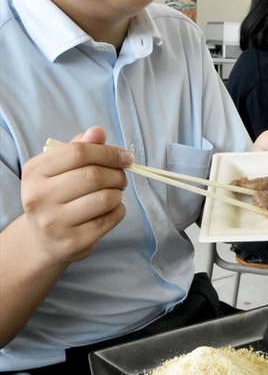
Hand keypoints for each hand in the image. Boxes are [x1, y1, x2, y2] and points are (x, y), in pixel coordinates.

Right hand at [20, 126, 133, 264]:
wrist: (41, 239)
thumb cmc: (54, 196)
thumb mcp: (58, 168)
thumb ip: (78, 148)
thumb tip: (98, 132)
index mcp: (35, 172)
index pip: (78, 153)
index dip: (108, 152)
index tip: (125, 157)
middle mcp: (40, 197)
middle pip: (94, 176)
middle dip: (117, 174)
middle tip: (121, 177)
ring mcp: (55, 223)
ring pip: (105, 198)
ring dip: (118, 193)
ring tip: (113, 192)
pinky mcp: (74, 242)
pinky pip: (110, 218)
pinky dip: (118, 209)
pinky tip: (110, 209)